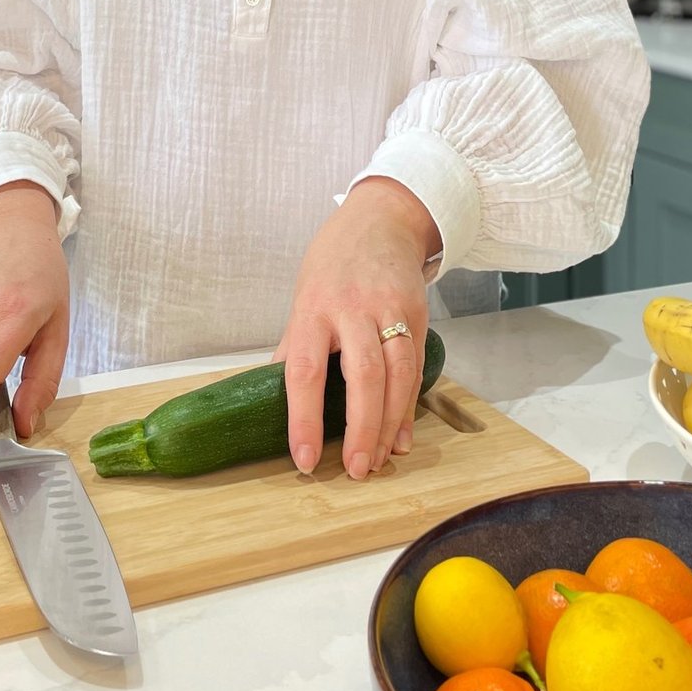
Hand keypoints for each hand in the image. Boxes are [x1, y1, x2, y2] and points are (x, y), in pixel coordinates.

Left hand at [273, 177, 439, 480]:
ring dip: (388, 424)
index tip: (303, 458)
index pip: (305, 370)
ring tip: (377, 460)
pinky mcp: (418, 315)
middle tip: (354, 470)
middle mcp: (353, 308)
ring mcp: (390, 310)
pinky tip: (400, 436)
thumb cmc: (334, 262)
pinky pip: (415, 368)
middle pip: (362, 376)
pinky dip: (409, 407)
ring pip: (396, 375)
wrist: (382, 219)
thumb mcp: (304, 295)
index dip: (303, 418)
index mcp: (314, 307)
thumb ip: (296, 345)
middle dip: (359, 429)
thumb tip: (274, 393)